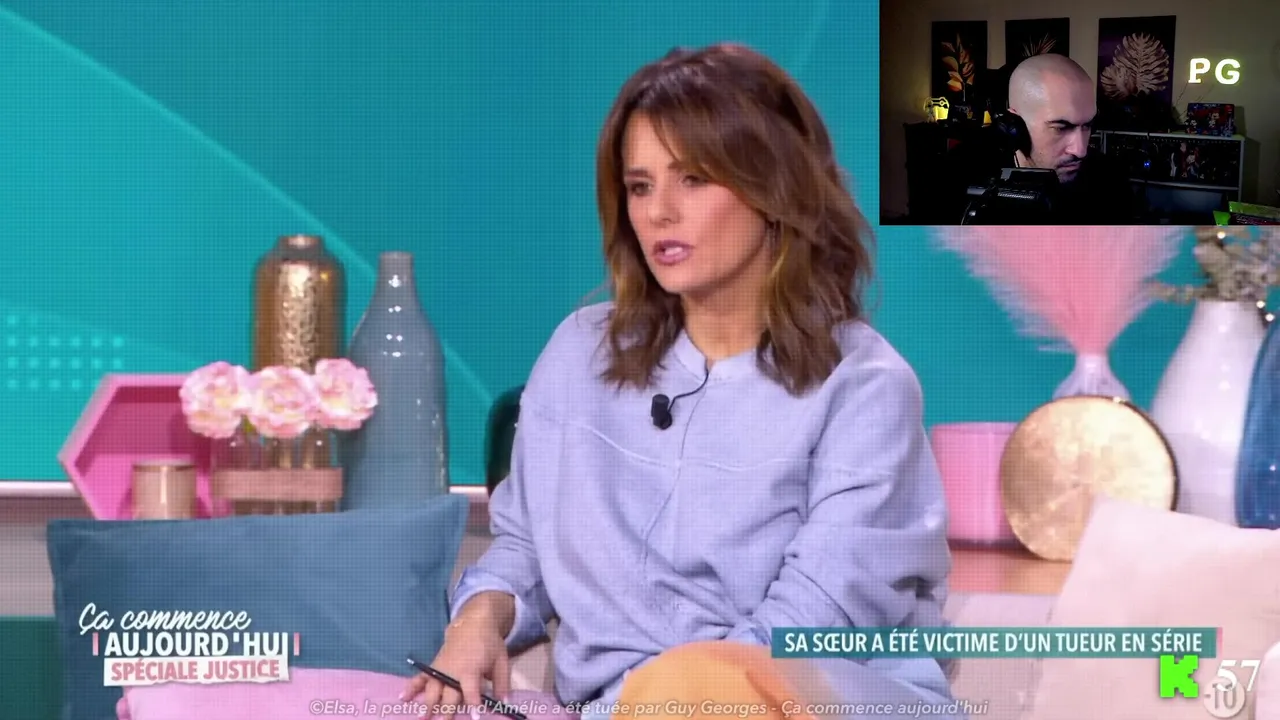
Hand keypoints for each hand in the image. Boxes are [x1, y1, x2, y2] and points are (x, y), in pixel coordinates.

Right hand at [403, 600, 513, 718]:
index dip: (473, 705)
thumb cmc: (489, 644)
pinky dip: (410, 687)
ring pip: (432, 691)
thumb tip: (504, 702)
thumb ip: (502, 682)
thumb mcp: (501, 661)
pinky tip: (402, 698)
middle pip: (448, 696)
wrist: (473, 623)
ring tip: (423, 719)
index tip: (475, 717)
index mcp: (470, 670)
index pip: (471, 692)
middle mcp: (452, 671)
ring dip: (427, 706)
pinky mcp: (432, 666)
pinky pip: (419, 677)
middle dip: (446, 713)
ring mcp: (439, 669)